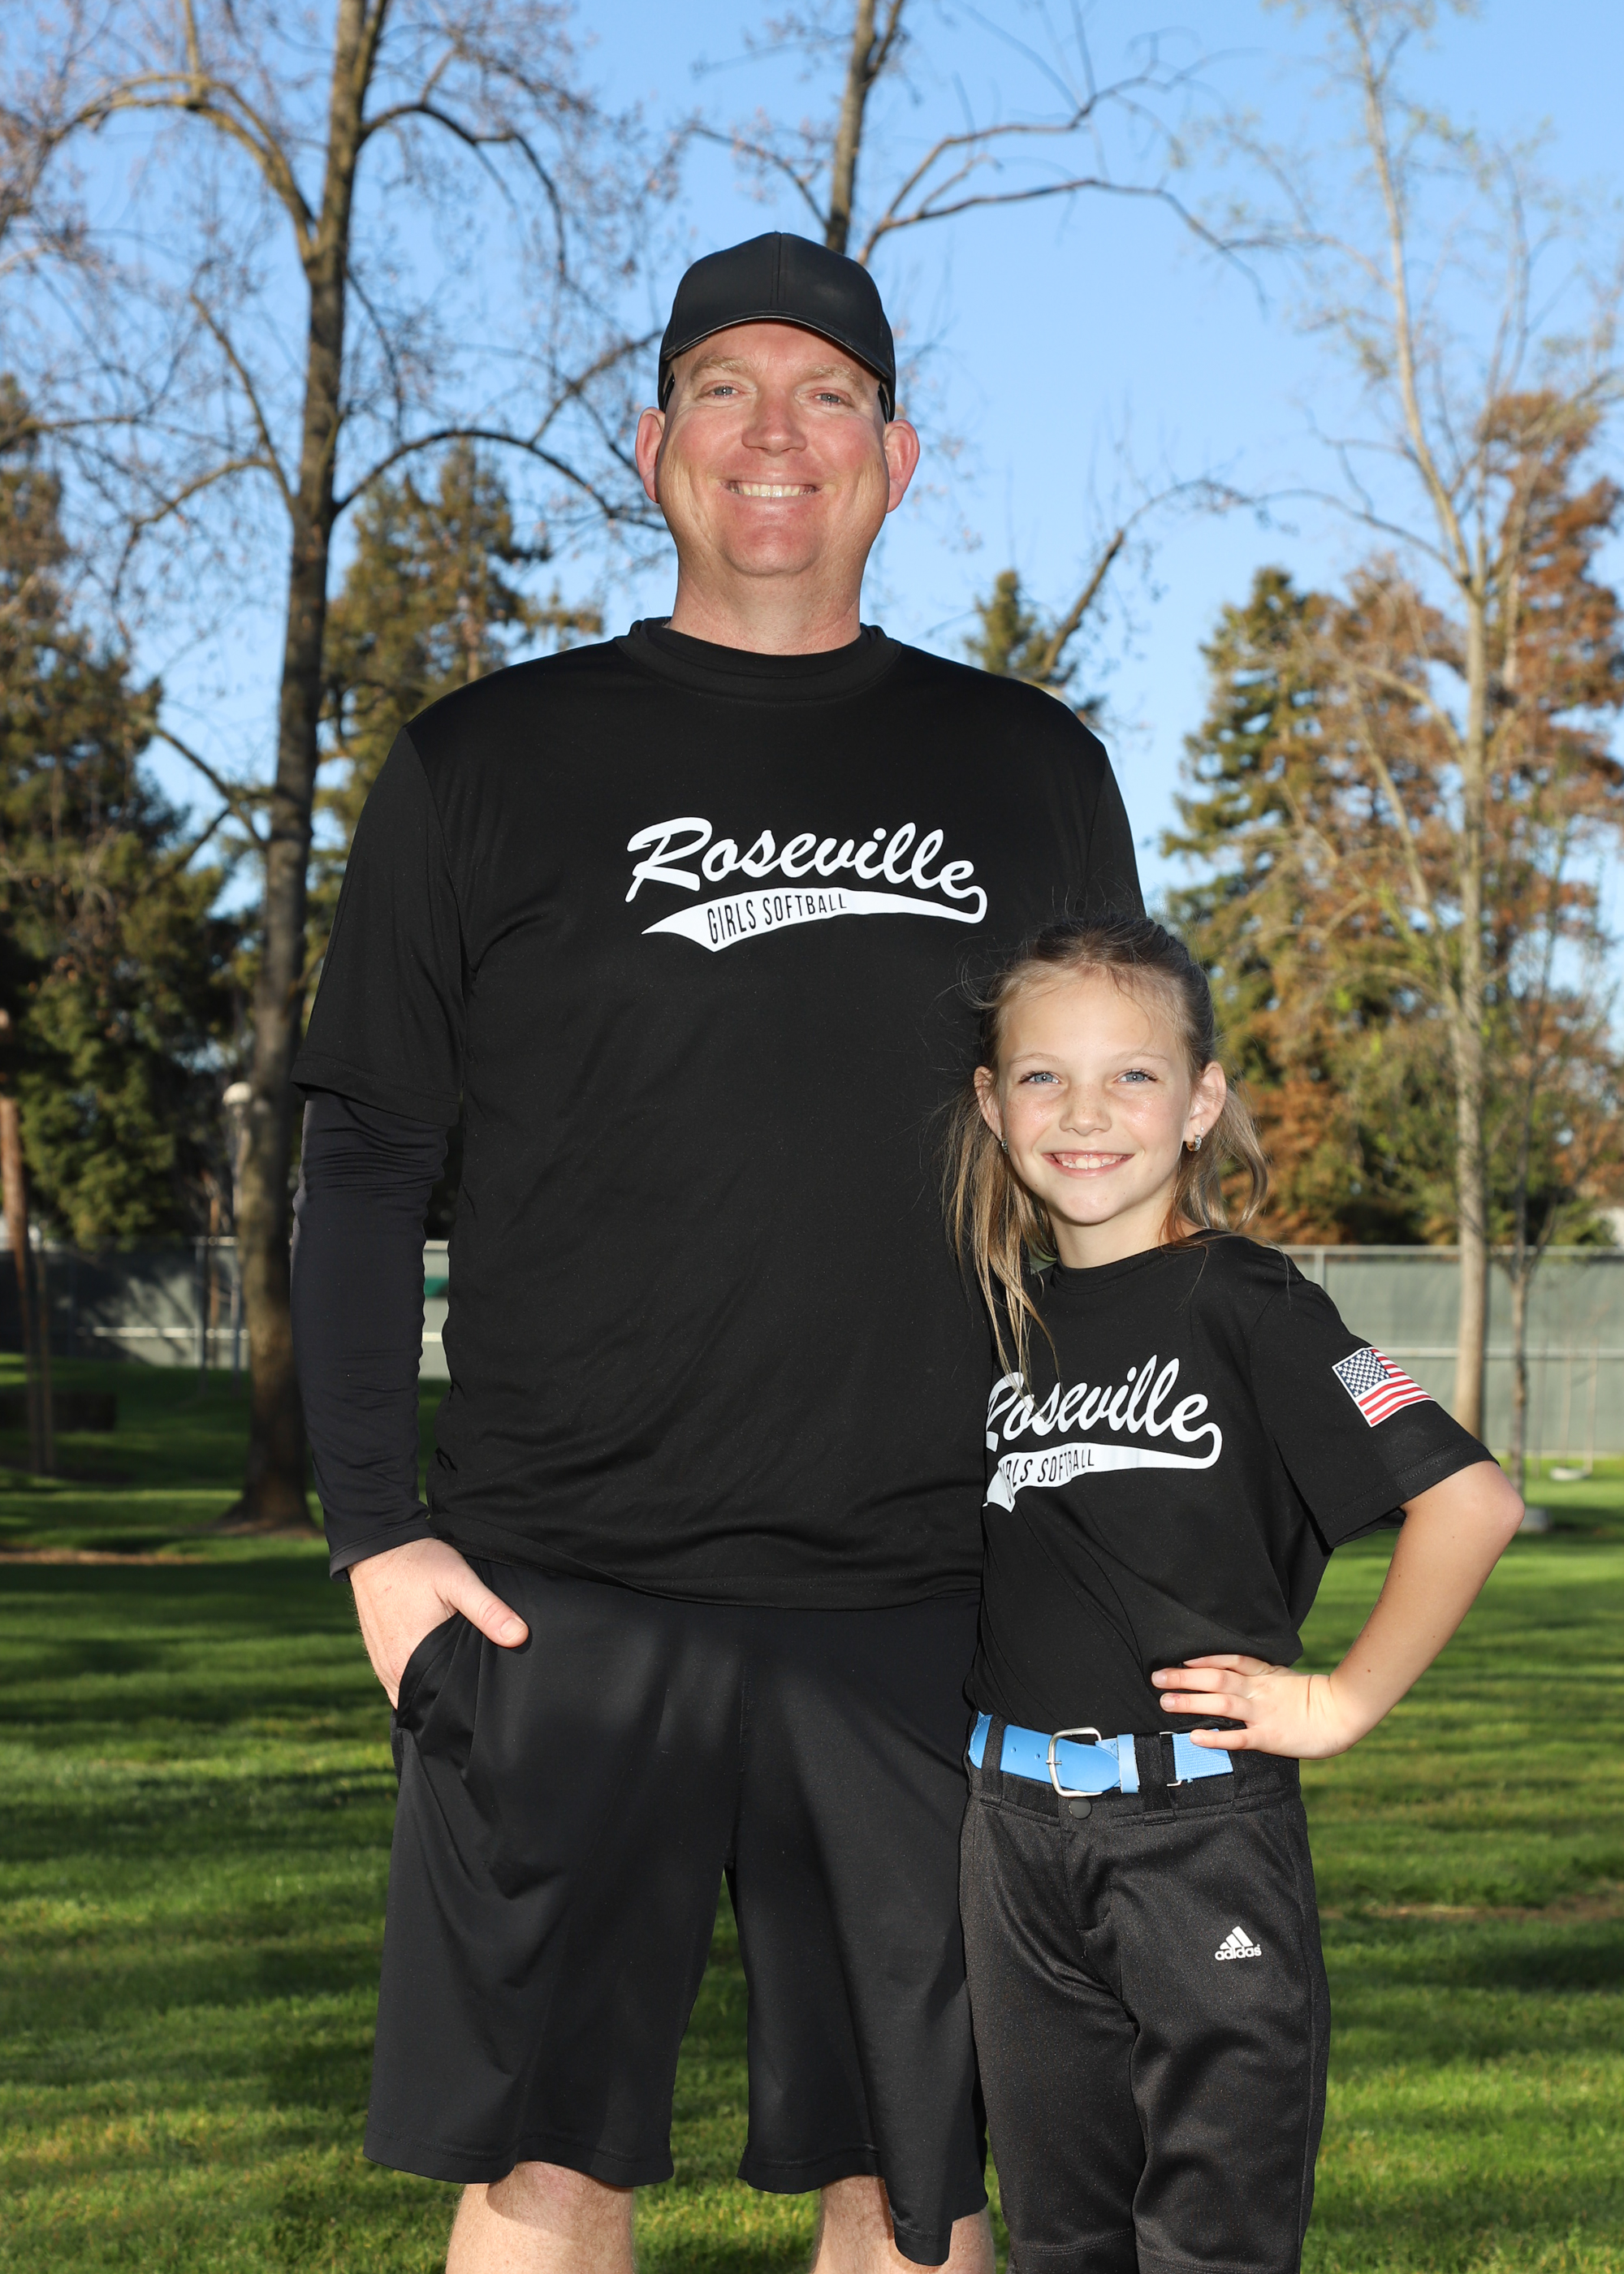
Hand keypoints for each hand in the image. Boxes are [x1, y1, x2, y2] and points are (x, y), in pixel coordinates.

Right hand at [348, 1535, 527, 1706]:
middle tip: (479, 1687)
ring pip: (414, 1693)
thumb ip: (488, 1609)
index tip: (487, 1697)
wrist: (376, 1547)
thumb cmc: (418, 1563)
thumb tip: (519, 1636)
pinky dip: (419, 1678)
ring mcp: (382, 1665)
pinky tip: (437, 1666)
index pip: (444, 1701)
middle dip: (452, 1698)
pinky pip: (401, 1680)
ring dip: (434, 1689)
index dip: (467, 1703)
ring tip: (460, 1678)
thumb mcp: (459, 1580)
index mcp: (413, 1660)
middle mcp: (394, 1671)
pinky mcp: (378, 1656)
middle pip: (429, 1700)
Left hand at [1152, 1654, 1368, 1759]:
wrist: (1340, 1714)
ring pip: (1220, 1704)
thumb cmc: (1311, 1697)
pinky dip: (1215, 1736)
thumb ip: (1258, 1674)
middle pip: (1215, 1679)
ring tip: (1165, 1703)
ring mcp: (1262, 1713)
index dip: (1203, 1659)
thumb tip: (1229, 1672)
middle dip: (1184, 1679)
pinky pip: (1237, 1737)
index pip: (1229, 1660)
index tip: (1179, 1660)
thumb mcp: (1283, 1676)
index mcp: (1263, 1673)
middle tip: (1157, 1678)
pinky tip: (1195, 1736)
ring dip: (1191, 1702)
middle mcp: (1258, 1690)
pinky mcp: (1267, 1737)